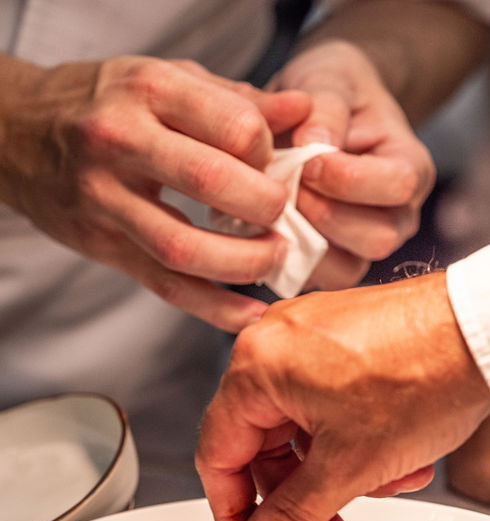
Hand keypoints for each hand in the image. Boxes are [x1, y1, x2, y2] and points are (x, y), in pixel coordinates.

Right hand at [0, 56, 309, 330]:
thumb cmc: (107, 102)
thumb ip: (238, 99)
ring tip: (272, 260)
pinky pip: (166, 287)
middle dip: (265, 209)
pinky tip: (248, 315)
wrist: (19, 132)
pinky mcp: (103, 247)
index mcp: (150, 89)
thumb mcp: (168, 80)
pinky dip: (213, 308)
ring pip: (184, 248)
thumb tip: (304, 111)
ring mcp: (107, 199)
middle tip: (282, 218)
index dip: (270, 154)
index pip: (234, 127)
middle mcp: (123, 141)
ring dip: (243, 264)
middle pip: (211, 183)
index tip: (274, 168)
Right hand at [195, 271, 489, 520]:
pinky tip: (399, 461)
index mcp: (257, 366)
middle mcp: (278, 344)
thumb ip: (294, 517)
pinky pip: (333, 409)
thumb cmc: (425, 372)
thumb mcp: (349, 467)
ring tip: (385, 488)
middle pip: (265, 448)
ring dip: (340, 476)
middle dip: (303, 502)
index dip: (236, 517)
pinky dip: (358, 444)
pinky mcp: (350, 342)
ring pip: (305, 433)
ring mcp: (315, 340)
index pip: (219, 458)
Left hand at [270, 41, 435, 288]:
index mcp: (412, 167)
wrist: (322, 114)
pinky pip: (314, 280)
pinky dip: (285, 257)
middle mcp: (398, 217)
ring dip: (304, 241)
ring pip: (345, 270)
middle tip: (287, 183)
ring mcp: (365, 248)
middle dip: (324, 214)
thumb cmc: (332, 93)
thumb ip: (326, 105)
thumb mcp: (331, 77)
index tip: (308, 157)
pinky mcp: (332, 266)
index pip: (399, 185)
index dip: (349, 178)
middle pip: (377, 239)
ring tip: (276, 204)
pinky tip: (267, 224)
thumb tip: (313, 143)